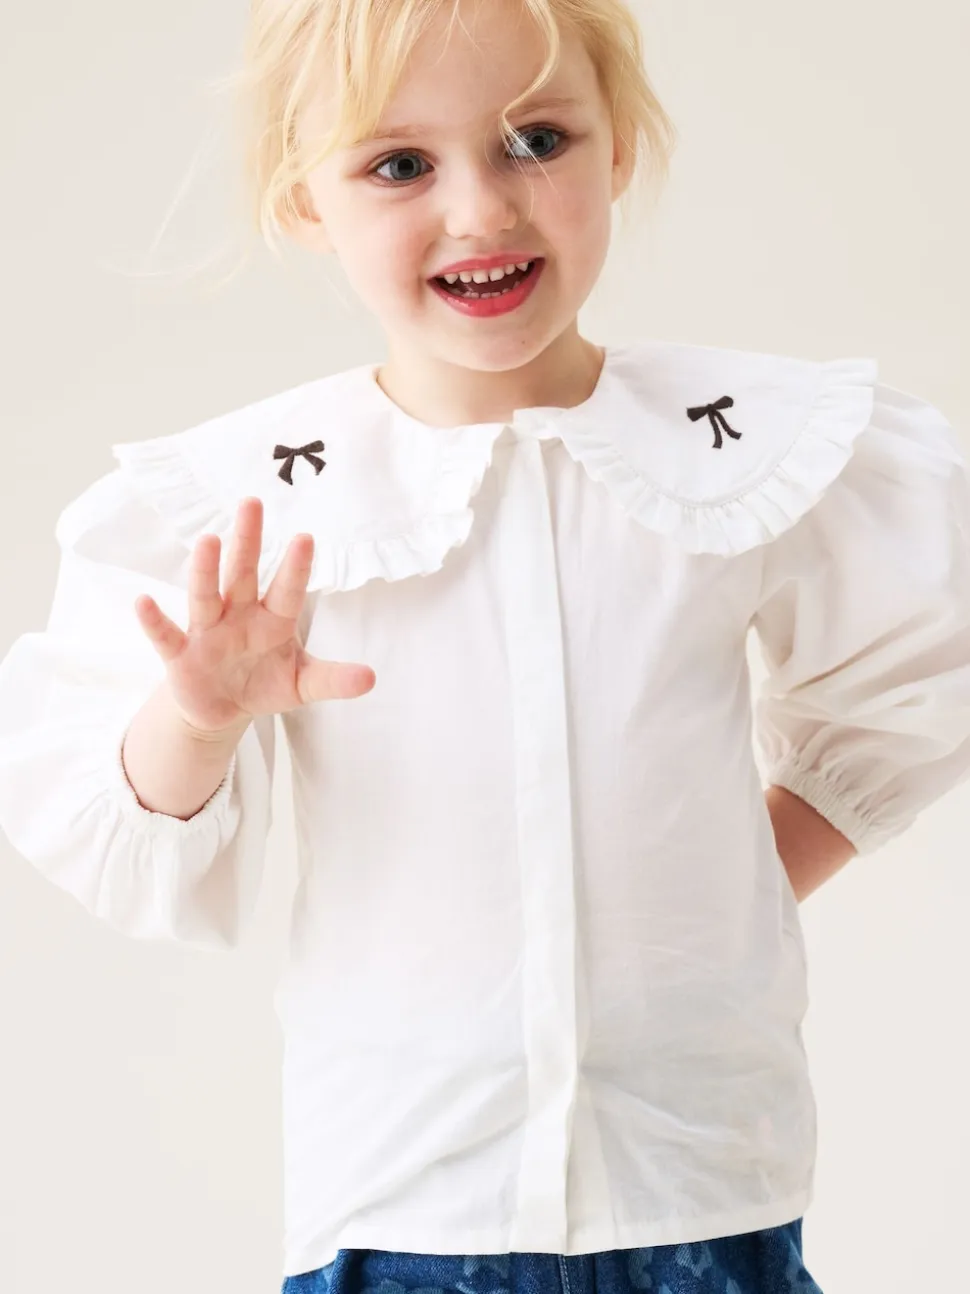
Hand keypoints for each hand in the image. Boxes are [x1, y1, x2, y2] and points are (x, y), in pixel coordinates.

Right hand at [133, 497, 375, 735]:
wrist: (222, 709)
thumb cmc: (263, 683)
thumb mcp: (301, 684)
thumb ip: (333, 679)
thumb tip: (371, 678)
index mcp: (273, 619)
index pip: (287, 590)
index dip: (295, 567)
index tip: (305, 537)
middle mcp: (239, 616)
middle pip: (243, 574)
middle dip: (247, 542)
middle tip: (252, 502)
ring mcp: (208, 632)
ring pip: (205, 595)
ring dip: (205, 570)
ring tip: (208, 541)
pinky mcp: (180, 655)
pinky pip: (166, 635)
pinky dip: (154, 620)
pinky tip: (142, 600)